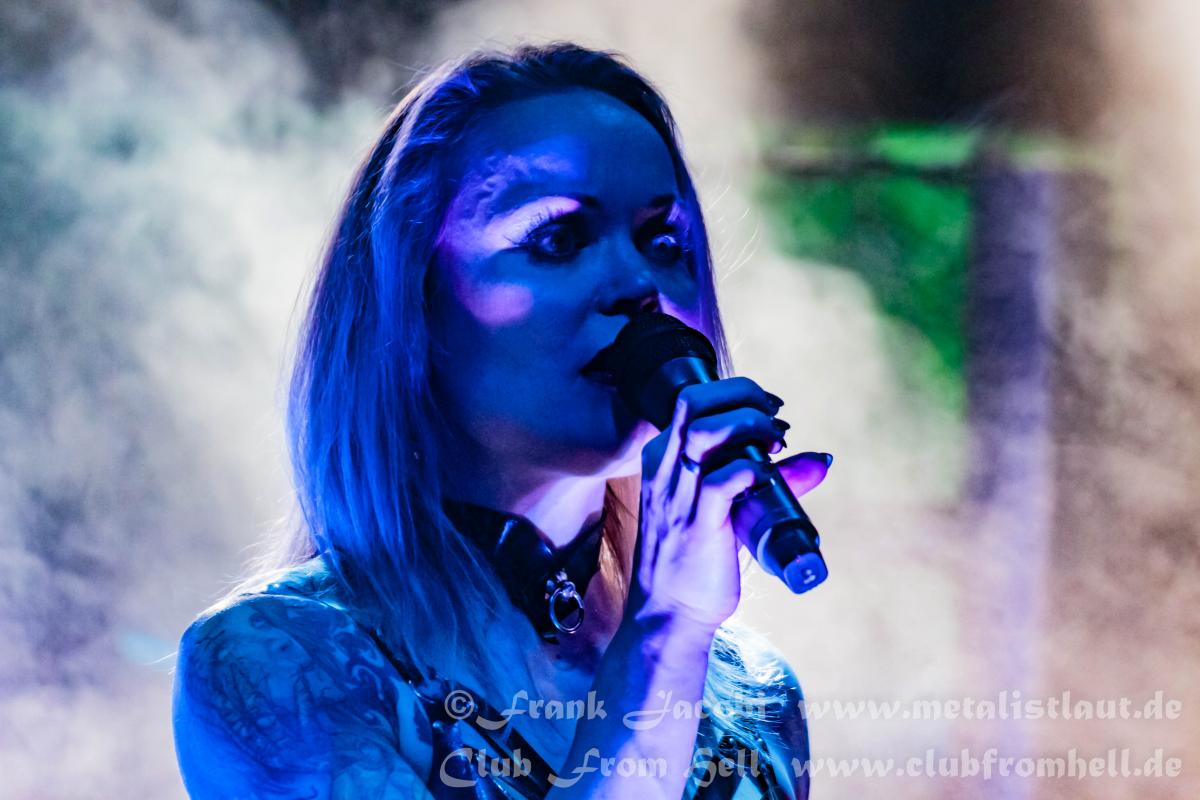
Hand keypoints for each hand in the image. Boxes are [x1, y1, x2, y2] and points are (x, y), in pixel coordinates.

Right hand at [625, 377, 831, 631]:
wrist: (668, 613)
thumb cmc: (696, 558)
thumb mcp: (722, 506)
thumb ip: (767, 478)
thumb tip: (820, 459)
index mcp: (663, 457)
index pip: (693, 399)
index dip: (738, 392)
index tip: (770, 408)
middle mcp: (665, 468)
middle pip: (695, 402)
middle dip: (743, 395)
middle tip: (775, 417)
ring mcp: (678, 495)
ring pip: (706, 431)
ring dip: (749, 425)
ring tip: (774, 442)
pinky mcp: (698, 523)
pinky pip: (723, 480)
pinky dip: (753, 470)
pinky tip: (767, 477)